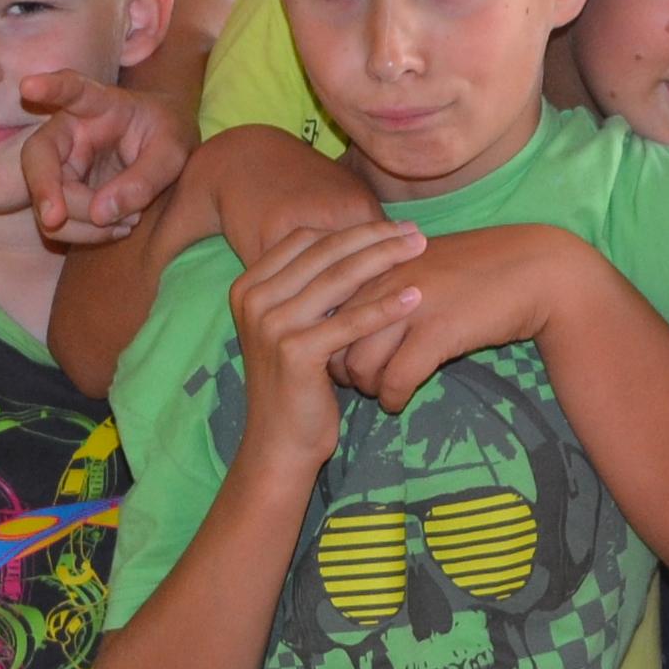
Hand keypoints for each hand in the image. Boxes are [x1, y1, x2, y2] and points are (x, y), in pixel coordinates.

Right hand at [19, 71, 189, 246]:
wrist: (165, 146)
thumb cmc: (167, 135)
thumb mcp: (173, 152)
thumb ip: (145, 178)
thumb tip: (99, 213)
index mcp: (100, 104)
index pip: (73, 90)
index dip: (50, 88)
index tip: (29, 86)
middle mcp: (70, 131)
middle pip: (39, 157)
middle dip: (44, 190)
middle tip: (55, 219)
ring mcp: (63, 161)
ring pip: (46, 196)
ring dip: (78, 223)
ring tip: (127, 224)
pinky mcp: (64, 190)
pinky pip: (59, 220)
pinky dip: (85, 233)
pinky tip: (118, 229)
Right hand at [231, 219, 427, 469]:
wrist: (279, 441)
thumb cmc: (297, 383)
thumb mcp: (293, 326)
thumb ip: (310, 287)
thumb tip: (357, 241)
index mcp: (248, 286)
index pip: (305, 240)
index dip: (351, 229)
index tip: (391, 227)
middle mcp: (253, 300)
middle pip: (324, 252)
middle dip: (374, 237)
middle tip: (415, 232)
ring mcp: (270, 324)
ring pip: (339, 279)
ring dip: (384, 259)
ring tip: (420, 250)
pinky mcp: (294, 351)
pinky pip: (349, 321)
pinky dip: (385, 307)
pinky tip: (415, 296)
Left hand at [341, 223, 556, 409]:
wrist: (537, 269)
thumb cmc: (482, 269)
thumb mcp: (425, 265)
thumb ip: (388, 282)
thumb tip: (357, 312)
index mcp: (380, 262)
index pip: (329, 309)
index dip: (330, 340)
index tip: (340, 358)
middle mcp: (387, 281)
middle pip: (336, 339)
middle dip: (339, 368)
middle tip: (357, 383)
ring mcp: (410, 306)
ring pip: (360, 363)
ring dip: (367, 387)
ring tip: (381, 392)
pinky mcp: (437, 332)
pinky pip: (396, 379)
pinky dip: (393, 398)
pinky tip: (400, 401)